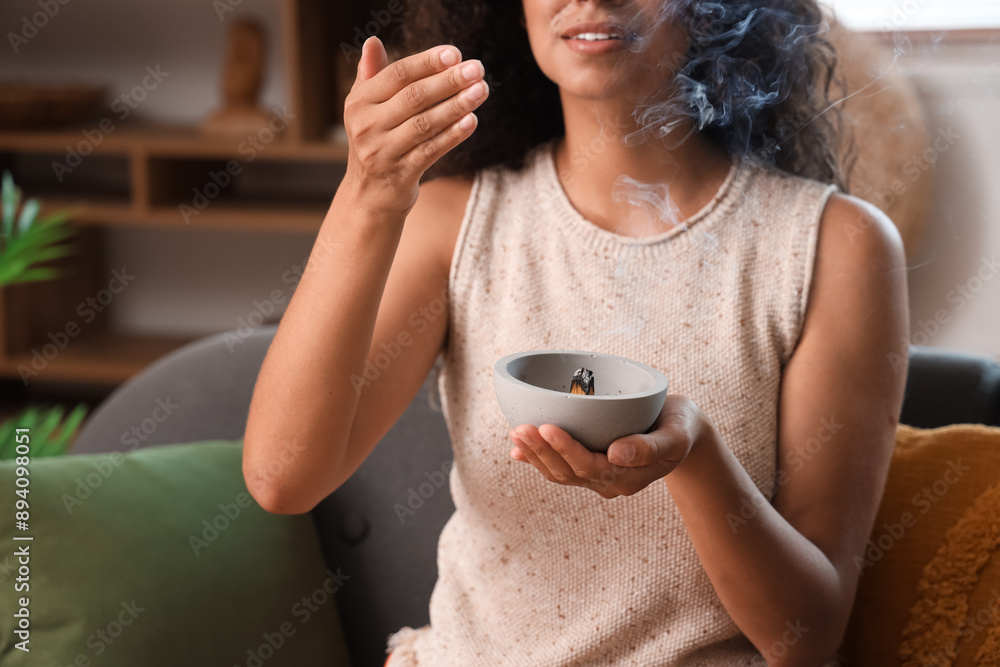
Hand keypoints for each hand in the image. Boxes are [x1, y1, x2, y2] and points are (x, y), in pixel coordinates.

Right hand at [342, 36, 488, 215]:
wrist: (368, 196)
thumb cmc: (375, 143)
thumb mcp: (366, 110)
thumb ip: (372, 76)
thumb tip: (373, 42)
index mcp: (359, 103)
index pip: (398, 75)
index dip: (428, 62)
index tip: (455, 53)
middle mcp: (367, 126)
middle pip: (414, 97)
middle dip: (449, 81)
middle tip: (478, 69)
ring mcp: (382, 152)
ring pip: (425, 123)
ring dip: (457, 105)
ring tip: (481, 90)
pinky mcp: (400, 174)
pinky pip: (431, 150)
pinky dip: (452, 135)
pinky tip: (472, 121)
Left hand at [508, 395, 710, 498]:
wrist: (682, 431)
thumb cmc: (680, 428)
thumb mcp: (676, 435)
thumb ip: (650, 447)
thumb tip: (615, 453)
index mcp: (627, 478)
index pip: (590, 466)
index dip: (566, 449)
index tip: (547, 427)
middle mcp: (608, 482)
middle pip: (568, 471)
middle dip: (542, 450)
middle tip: (520, 427)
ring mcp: (597, 476)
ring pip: (559, 472)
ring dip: (535, 454)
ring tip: (515, 431)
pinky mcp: (589, 465)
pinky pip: (559, 467)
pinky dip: (536, 459)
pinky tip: (516, 450)